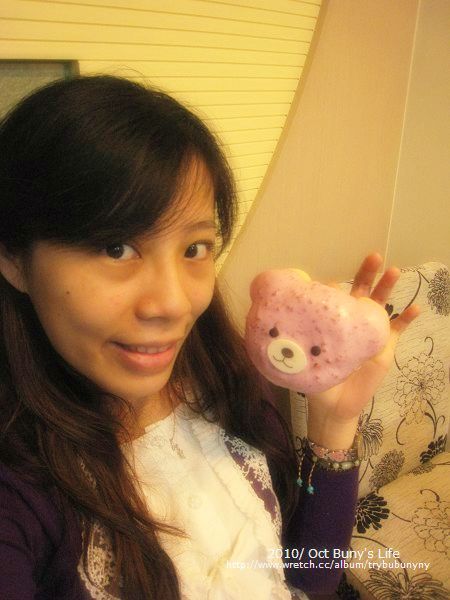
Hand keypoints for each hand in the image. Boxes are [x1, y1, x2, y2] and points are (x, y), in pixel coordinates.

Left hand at [306, 253, 419, 447]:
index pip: (334, 296)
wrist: (334, 404)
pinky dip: (407, 318)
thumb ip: (294, 341)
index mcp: (332, 321)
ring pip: (382, 304)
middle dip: (367, 273)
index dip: (331, 287)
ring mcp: (370, 332)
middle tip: (373, 257)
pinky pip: (398, 329)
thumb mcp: (303, 357)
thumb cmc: (317, 379)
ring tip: (393, 271)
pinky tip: (415, 308)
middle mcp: (352, 321)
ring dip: (388, 287)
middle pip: (362, 291)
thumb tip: (274, 323)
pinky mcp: (384, 346)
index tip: (325, 285)